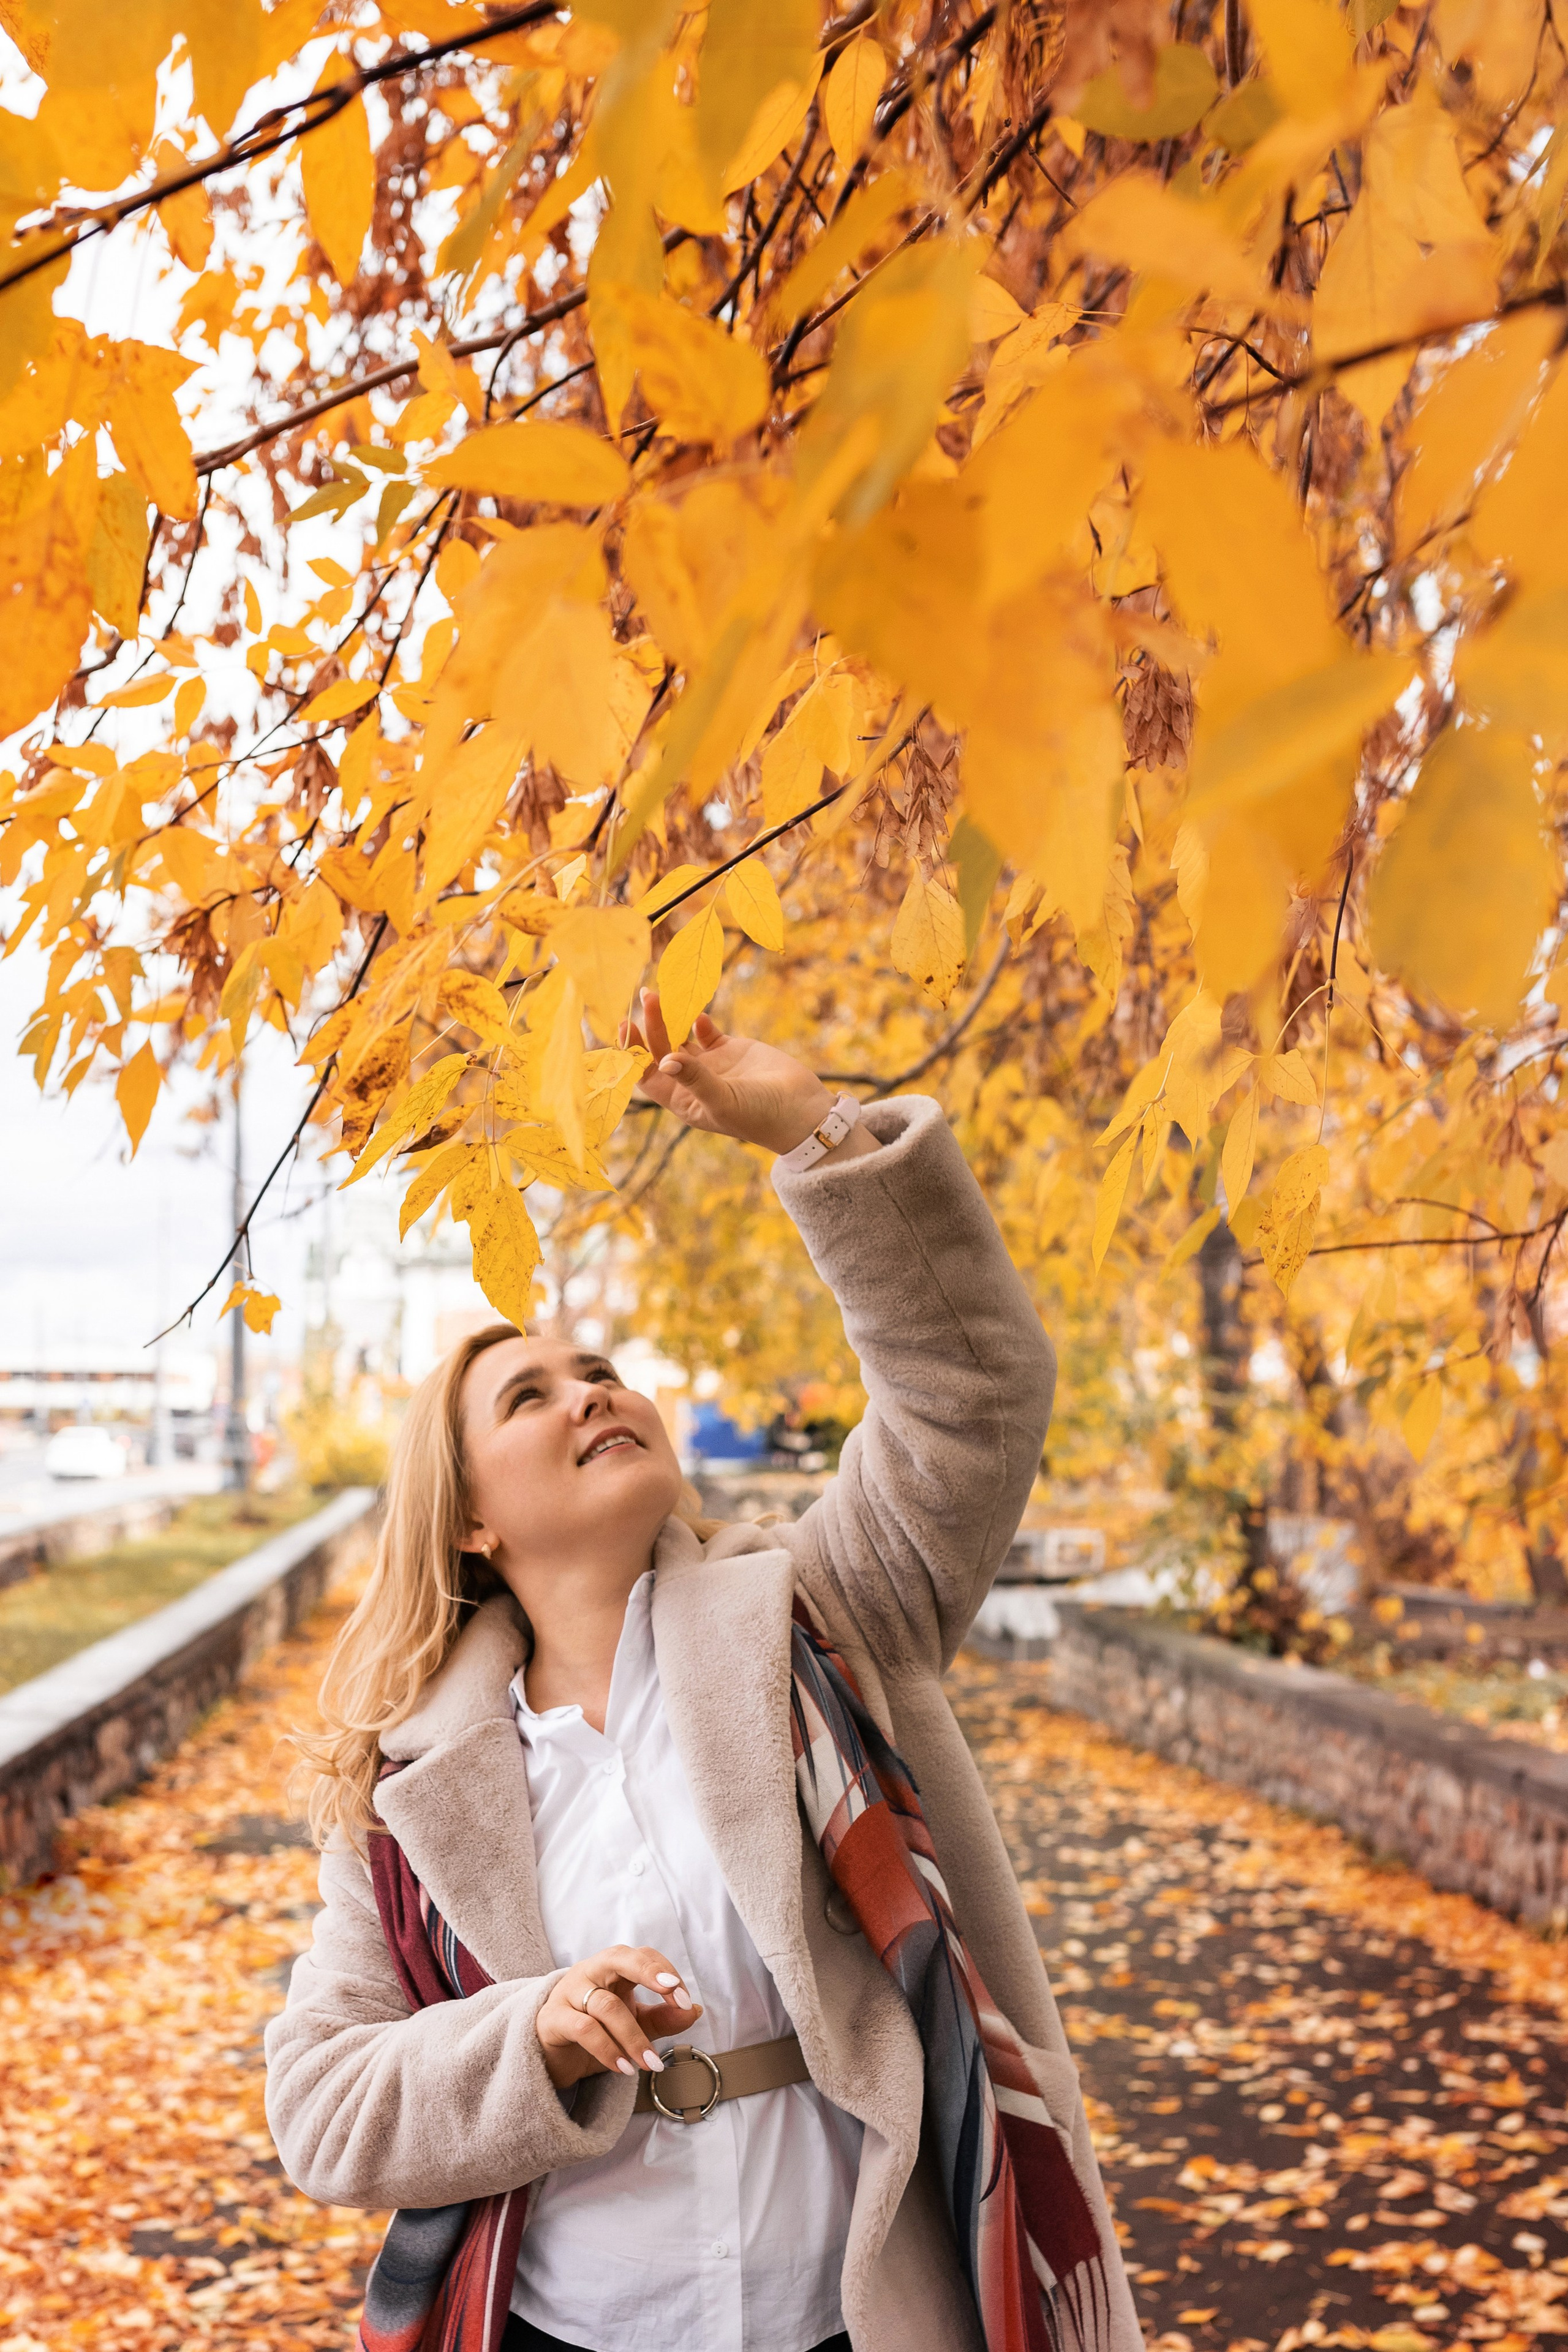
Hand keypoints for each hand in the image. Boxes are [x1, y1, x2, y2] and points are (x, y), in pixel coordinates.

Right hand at [536, 1943, 702, 2090]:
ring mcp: (568, 1993)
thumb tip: (695, 2011)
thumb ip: (662, 2017)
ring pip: (606, 2005)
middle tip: (677, 1998)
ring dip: (634, 2038)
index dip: (665, 1973)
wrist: (551, 2054)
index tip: (685, 2001)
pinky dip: (608, 2050)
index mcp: (612, 1967)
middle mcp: (590, 1972)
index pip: (642, 1955)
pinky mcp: (553, 2019)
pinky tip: (624, 2068)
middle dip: (651, 1973)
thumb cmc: (596, 2030)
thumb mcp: (634, 2022)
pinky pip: (584, 2029)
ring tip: (650, 2063)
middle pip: (619, 1958)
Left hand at [624, 991, 875, 1159]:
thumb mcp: (724, 1100)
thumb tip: (664, 1060)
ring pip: (681, 1037)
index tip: (624, 1027)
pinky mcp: (731, 1051)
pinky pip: (707, 1033)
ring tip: (659, 993)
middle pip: (661, 1050)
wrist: (802, 1111)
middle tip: (647, 996)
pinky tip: (699, 1013)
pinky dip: (700, 1021)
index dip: (632, 1052)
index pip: (647, 1074)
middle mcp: (691, 1082)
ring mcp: (711, 1065)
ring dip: (670, 1018)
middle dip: (651, 1025)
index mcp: (683, 1100)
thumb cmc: (761, 1116)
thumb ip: (695, 1079)